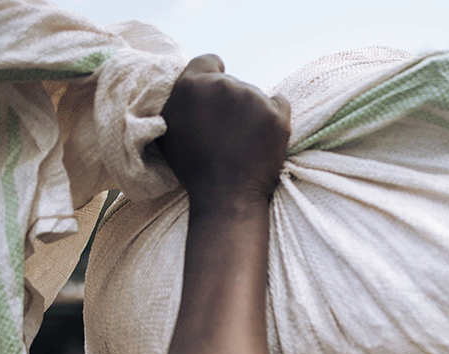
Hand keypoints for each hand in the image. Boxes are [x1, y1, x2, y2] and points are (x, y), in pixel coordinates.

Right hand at [156, 55, 290, 203]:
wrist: (227, 196)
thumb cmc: (195, 170)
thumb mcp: (169, 131)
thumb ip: (177, 101)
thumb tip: (188, 89)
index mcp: (191, 84)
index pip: (209, 62)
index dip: (213, 76)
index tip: (216, 98)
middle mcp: (222, 84)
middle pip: (232, 83)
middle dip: (231, 103)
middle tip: (228, 133)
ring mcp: (252, 98)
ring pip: (255, 96)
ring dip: (252, 113)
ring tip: (244, 143)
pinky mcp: (276, 114)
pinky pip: (280, 103)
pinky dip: (274, 117)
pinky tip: (265, 137)